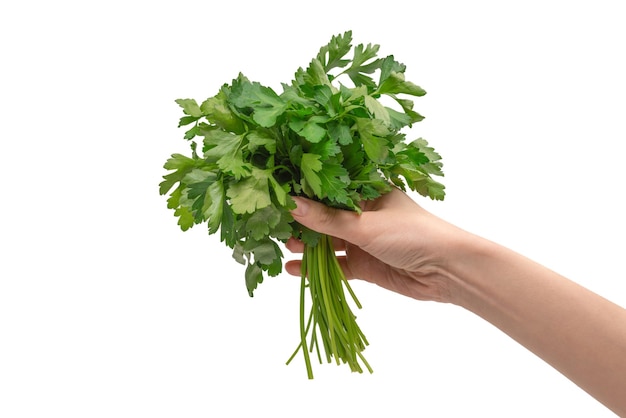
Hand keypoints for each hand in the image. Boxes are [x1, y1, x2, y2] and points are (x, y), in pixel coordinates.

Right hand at [285, 187, 463, 302]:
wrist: (446, 271)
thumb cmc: (411, 233)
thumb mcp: (365, 224)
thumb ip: (327, 219)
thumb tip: (290, 204)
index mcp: (367, 191)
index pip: (329, 187)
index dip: (305, 190)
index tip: (277, 192)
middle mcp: (362, 213)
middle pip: (324, 215)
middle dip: (301, 220)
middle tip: (272, 222)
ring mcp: (362, 240)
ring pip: (327, 241)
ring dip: (306, 244)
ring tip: (281, 245)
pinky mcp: (364, 265)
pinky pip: (334, 264)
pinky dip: (315, 267)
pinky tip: (292, 268)